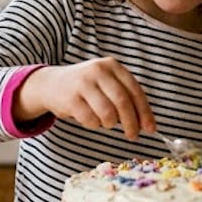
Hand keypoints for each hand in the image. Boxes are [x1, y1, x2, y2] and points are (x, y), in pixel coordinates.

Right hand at [16, 57, 154, 139]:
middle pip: (122, 103)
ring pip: (107, 114)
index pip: (135, 91)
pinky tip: (89, 118)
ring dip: (109, 124)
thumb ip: (125, 97)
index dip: (144, 112)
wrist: (51, 84)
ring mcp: (83, 83)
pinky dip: (93, 124)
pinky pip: (91, 120)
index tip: (150, 128)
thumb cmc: (86, 87)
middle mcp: (98, 71)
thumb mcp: (106, 83)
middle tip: (133, 135)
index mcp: (112, 66)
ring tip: (104, 122)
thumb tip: (146, 124)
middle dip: (131, 123)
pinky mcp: (70, 98)